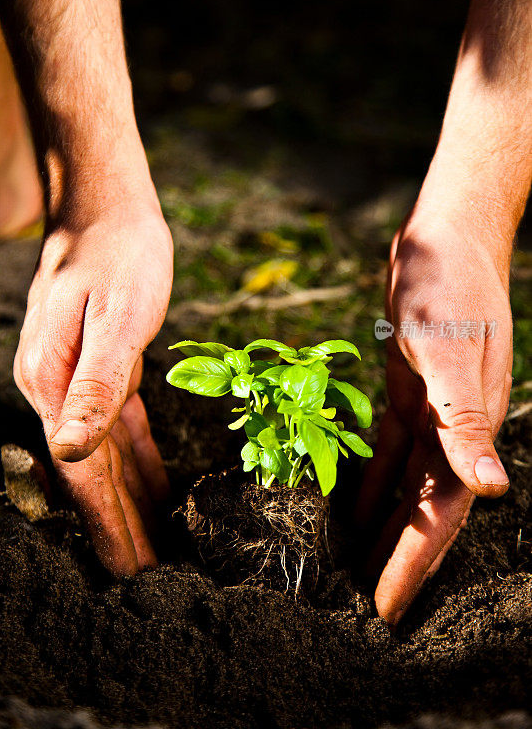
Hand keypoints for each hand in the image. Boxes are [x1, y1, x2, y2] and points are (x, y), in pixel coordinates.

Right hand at [14, 188, 172, 574]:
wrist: (108, 210)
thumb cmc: (118, 255)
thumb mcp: (117, 317)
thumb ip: (97, 385)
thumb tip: (71, 451)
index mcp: (55, 385)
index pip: (83, 474)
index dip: (109, 525)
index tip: (134, 571)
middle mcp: (59, 390)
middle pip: (93, 476)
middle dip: (121, 528)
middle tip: (151, 577)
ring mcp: (78, 380)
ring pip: (107, 458)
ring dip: (131, 503)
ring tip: (156, 546)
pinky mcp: (105, 369)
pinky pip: (122, 429)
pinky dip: (139, 462)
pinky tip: (156, 487)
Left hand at [354, 209, 511, 624]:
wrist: (445, 237)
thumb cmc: (448, 285)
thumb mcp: (448, 349)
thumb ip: (467, 419)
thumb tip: (494, 489)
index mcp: (467, 427)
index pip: (442, 512)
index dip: (415, 561)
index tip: (386, 608)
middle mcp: (454, 426)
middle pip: (423, 507)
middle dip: (396, 554)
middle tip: (362, 601)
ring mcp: (432, 409)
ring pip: (406, 482)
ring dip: (382, 522)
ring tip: (352, 562)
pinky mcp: (409, 389)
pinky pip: (390, 448)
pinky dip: (372, 476)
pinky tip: (351, 500)